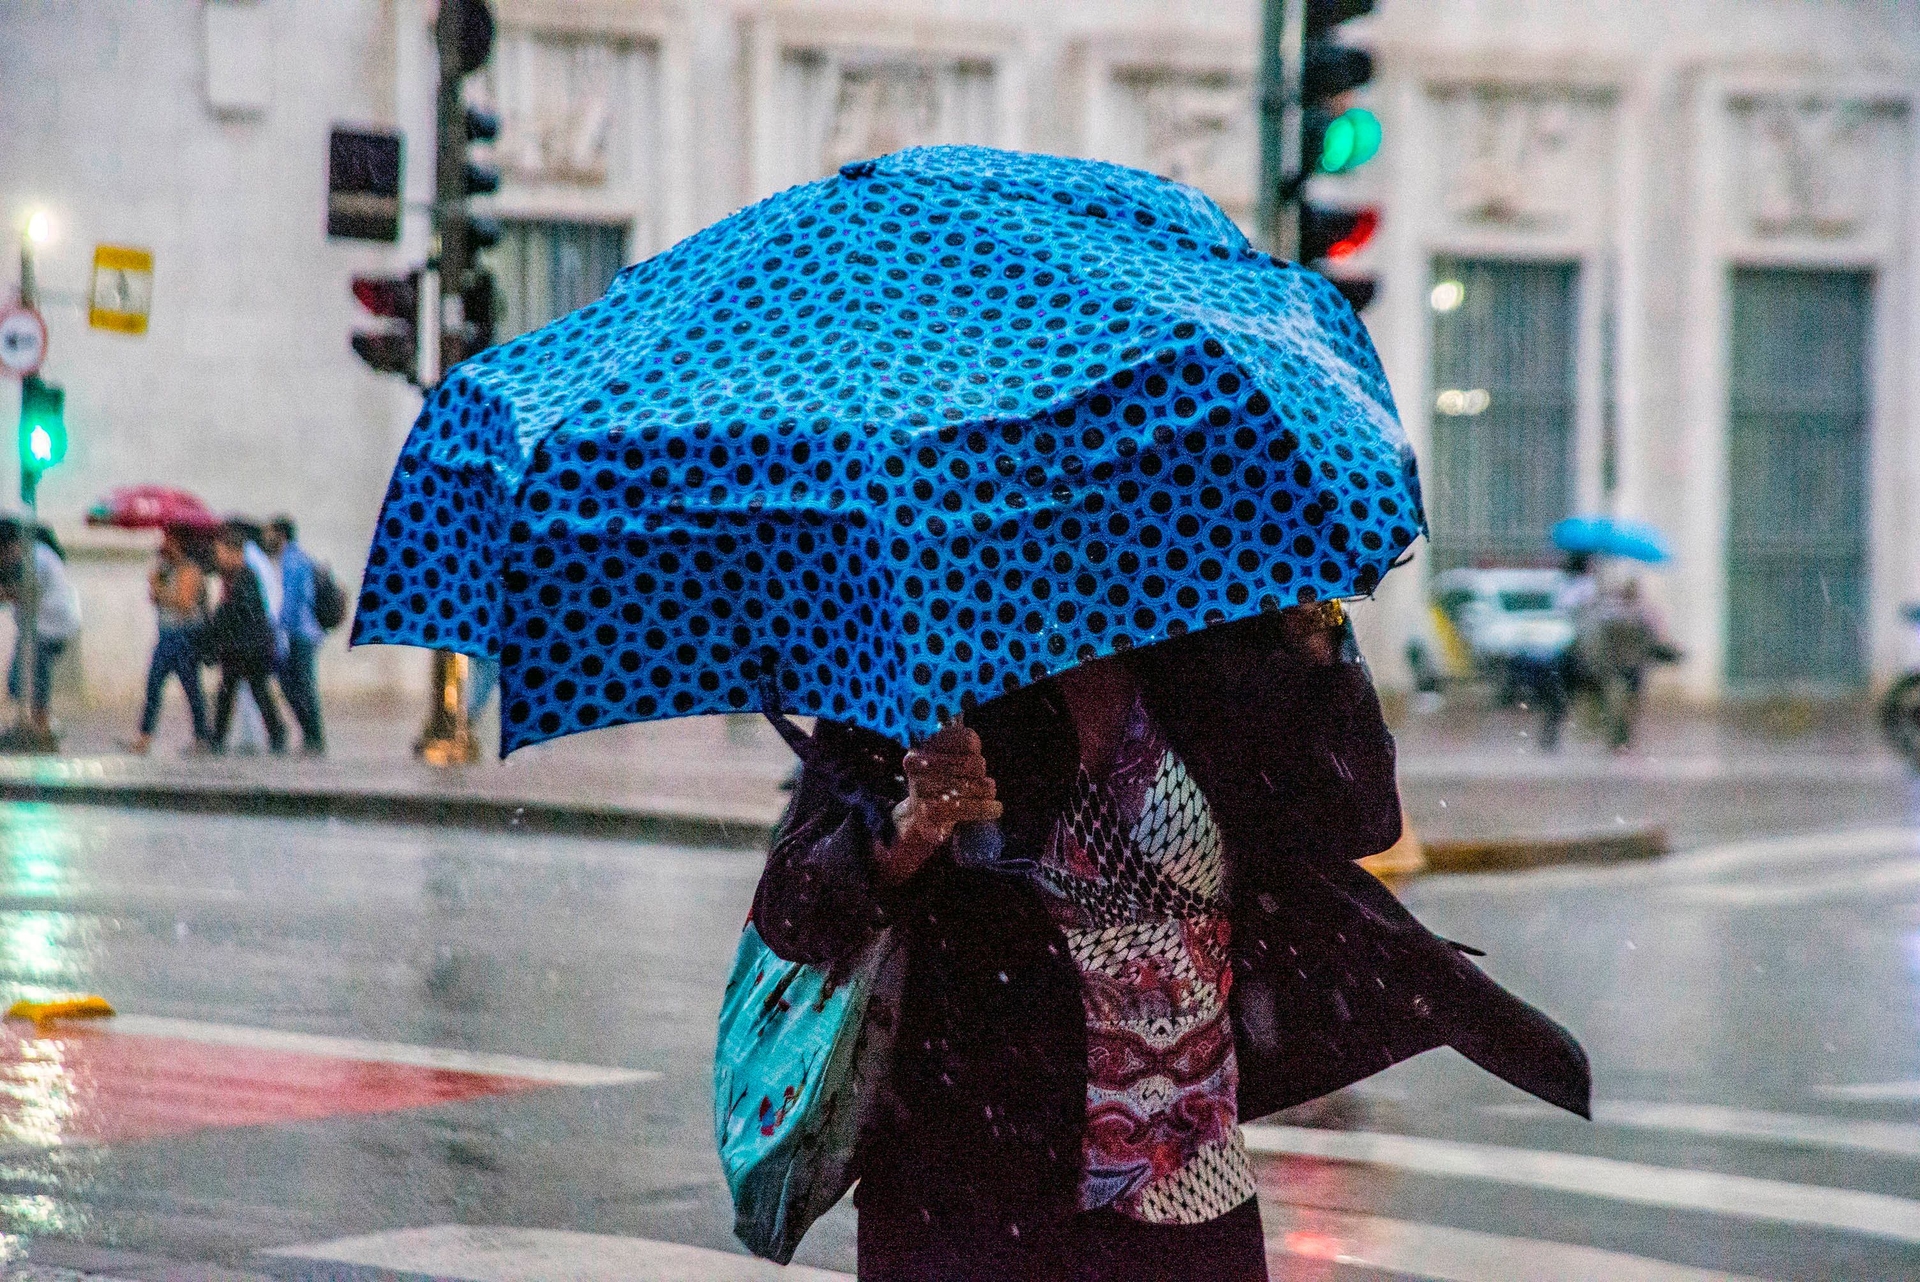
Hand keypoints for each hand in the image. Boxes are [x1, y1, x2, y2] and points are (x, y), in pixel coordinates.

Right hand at [877, 722, 1001, 883]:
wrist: (920, 819)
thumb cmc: (941, 782)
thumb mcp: (948, 758)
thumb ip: (962, 743)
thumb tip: (971, 739)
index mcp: (921, 747)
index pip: (963, 738)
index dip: (972, 746)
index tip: (973, 752)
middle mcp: (916, 767)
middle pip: (972, 763)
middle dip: (979, 771)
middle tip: (978, 779)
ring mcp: (921, 791)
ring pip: (972, 786)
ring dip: (986, 790)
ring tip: (988, 791)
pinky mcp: (929, 813)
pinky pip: (967, 808)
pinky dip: (986, 808)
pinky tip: (995, 808)